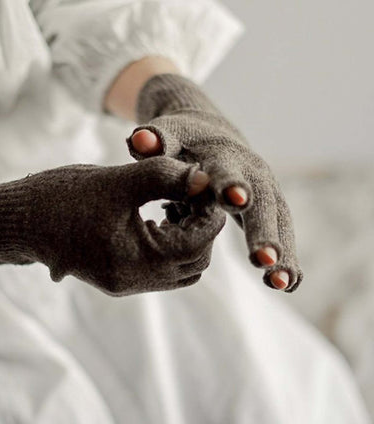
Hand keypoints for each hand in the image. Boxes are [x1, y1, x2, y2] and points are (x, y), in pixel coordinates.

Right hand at [0, 158, 225, 295]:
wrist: (19, 220)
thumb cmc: (61, 198)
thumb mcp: (116, 182)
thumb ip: (163, 176)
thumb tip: (203, 176)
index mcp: (135, 262)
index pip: (197, 244)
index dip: (209, 214)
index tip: (206, 184)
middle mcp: (133, 282)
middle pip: (195, 262)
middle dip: (202, 227)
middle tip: (192, 193)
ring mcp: (125, 283)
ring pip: (180, 269)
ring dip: (187, 238)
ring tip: (176, 203)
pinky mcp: (118, 277)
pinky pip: (159, 269)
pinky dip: (169, 245)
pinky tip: (158, 215)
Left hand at [126, 74, 301, 291]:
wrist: (209, 133)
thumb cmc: (183, 139)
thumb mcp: (169, 135)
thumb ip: (156, 141)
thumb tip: (139, 140)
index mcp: (224, 156)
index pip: (228, 172)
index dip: (230, 185)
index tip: (235, 201)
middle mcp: (253, 174)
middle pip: (263, 203)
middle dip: (264, 232)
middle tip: (264, 261)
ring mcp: (264, 192)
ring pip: (279, 223)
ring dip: (282, 253)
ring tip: (281, 284)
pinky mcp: (268, 209)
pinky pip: (280, 234)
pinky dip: (286, 258)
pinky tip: (289, 285)